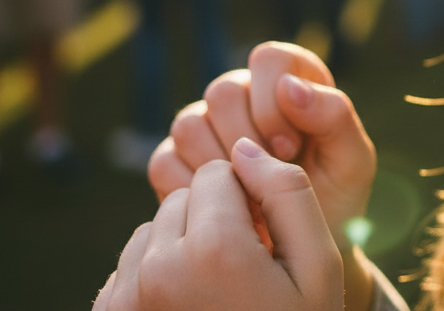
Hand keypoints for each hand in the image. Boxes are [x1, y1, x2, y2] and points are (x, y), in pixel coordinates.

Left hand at [94, 140, 342, 310]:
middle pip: (184, 197)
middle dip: (213, 219)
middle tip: (241, 272)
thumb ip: (288, 192)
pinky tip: (189, 308)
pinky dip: (156, 275)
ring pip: (155, 227)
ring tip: (215, 293)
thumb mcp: (318, 266)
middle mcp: (157, 271)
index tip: (263, 243)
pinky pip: (131, 263)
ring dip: (182, 245)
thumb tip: (243, 148)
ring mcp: (125, 300)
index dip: (249, 199)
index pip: (219, 171)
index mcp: (212, 250)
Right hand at [150, 43, 375, 248]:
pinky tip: (224, 214)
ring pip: (189, 124)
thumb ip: (334, 115)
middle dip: (247, 142)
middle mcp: (243, 95)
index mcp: (287, 81)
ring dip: (220, 169)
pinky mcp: (175, 161)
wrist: (301, 258)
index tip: (290, 147)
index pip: (268, 59)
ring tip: (250, 201)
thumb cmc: (333, 201)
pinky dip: (193, 194)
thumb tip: (289, 86)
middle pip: (223, 91)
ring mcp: (205, 126)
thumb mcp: (351, 161)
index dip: (275, 101)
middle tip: (269, 180)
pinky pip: (165, 162)